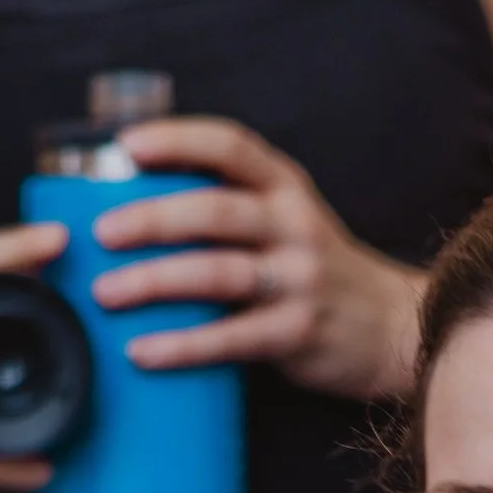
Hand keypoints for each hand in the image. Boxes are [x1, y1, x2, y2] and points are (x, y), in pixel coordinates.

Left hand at [93, 117, 420, 399]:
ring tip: (106, 294)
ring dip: (155, 282)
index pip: (230, 146)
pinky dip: (182, 346)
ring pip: (218, 273)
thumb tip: (130, 204)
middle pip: (215, 211)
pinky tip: (142, 352)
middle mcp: (295, 225)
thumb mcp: (285, 221)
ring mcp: (300, 280)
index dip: (178, 140)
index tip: (128, 146)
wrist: (391, 328)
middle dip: (152, 219)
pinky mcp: (298, 334)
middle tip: (101, 233)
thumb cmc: (314, 272)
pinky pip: (231, 339)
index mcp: (285, 187)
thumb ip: (229, 206)